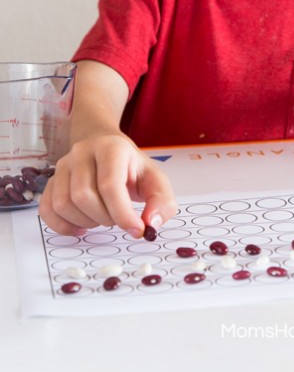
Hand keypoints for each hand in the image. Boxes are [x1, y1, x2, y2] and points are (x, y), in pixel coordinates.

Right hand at [38, 133, 176, 236]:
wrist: (106, 148)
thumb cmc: (131, 168)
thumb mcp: (155, 180)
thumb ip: (161, 202)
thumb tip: (151, 224)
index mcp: (111, 148)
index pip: (109, 185)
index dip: (122, 214)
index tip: (136, 229)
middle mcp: (82, 152)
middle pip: (83, 196)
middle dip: (104, 218)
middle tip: (118, 218)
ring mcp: (63, 165)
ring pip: (63, 204)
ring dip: (85, 222)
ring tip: (102, 218)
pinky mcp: (50, 181)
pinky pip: (47, 209)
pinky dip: (62, 226)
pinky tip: (81, 227)